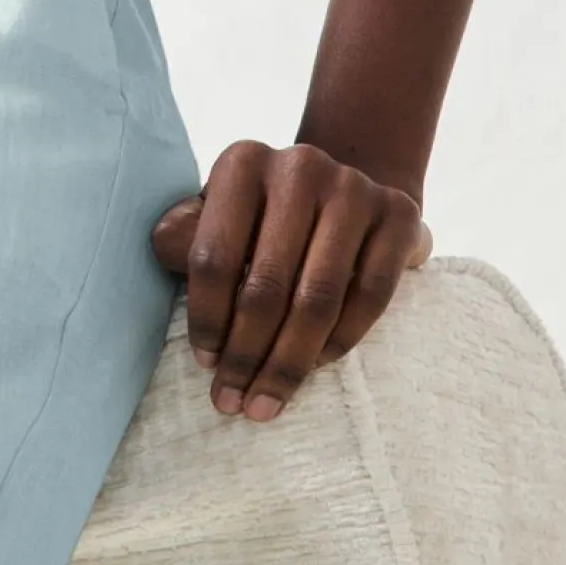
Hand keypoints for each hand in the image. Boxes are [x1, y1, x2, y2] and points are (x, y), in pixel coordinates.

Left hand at [150, 140, 433, 422]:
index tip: (205, 363)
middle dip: (246, 355)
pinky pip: (369, 296)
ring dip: (289, 363)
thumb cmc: (267, 214)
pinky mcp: (398, 214)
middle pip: (265, 284)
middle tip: (233, 402)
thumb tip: (167, 249)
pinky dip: (339, 342)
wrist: (347, 187)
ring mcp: (353, 188)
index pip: (212, 255)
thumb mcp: (220, 212)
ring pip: (318, 299)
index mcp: (242, 162)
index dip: (206, 318)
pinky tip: (315, 368)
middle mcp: (298, 166)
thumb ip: (186, 233)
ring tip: (267, 402)